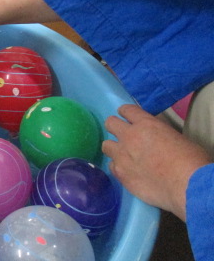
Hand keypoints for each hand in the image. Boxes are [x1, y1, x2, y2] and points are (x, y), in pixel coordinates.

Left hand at [103, 104, 210, 219]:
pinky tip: (128, 172)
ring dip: (114, 149)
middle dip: (115, 128)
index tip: (127, 118)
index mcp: (146, 124)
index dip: (126, 113)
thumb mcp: (176, 137)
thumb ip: (159, 134)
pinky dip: (118, 168)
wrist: (187, 186)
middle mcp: (129, 136)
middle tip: (124, 136)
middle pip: (110, 123)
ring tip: (124, 157)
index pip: (127, 110)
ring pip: (106, 145)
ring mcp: (121, 155)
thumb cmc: (190, 161)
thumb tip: (155, 139)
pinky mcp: (120, 173)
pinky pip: (111, 166)